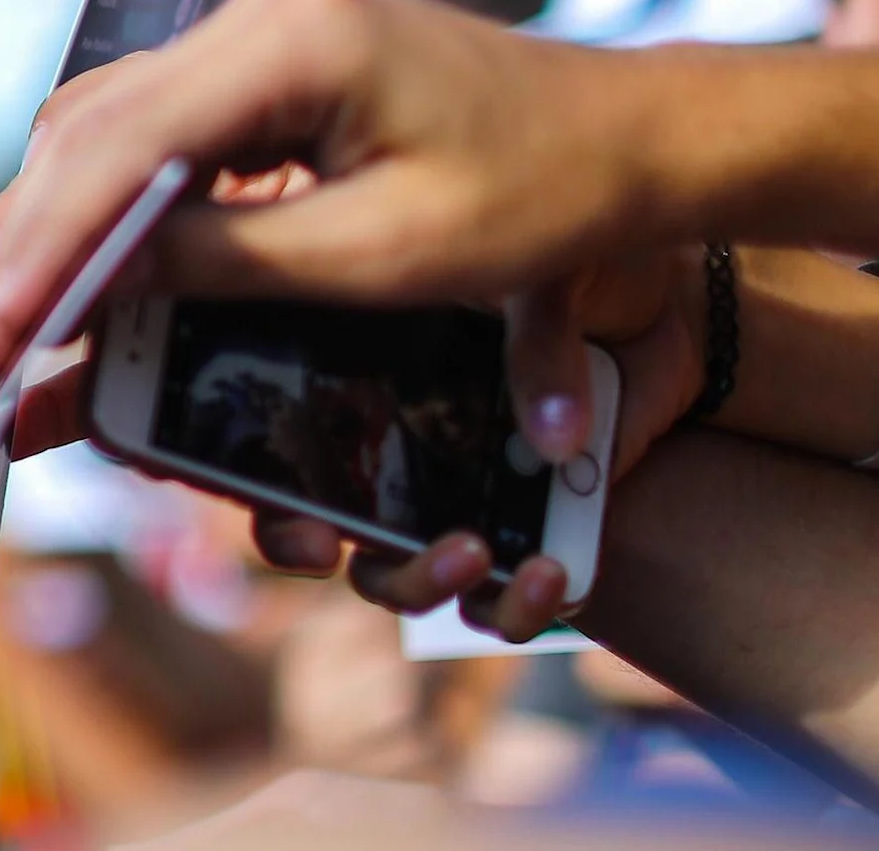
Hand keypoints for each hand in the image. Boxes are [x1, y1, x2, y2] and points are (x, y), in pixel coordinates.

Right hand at [0, 0, 661, 390]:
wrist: (634, 137)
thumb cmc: (543, 196)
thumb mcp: (384, 254)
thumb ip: (225, 263)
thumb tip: (90, 289)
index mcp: (290, 39)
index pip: (118, 152)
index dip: (40, 256)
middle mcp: (257, 10)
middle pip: (89, 132)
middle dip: (31, 246)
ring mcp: (258, 27)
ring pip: (106, 128)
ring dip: (61, 227)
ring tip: (23, 328)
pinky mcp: (267, 61)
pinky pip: (156, 132)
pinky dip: (113, 207)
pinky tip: (92, 278)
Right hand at [238, 245, 703, 642]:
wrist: (671, 323)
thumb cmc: (577, 269)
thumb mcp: (545, 278)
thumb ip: (533, 331)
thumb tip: (551, 435)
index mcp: (348, 374)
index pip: (248, 429)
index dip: (207, 461)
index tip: (210, 476)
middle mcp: (380, 453)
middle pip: (296, 519)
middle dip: (296, 542)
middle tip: (322, 541)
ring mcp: (440, 506)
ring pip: (384, 579)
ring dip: (413, 579)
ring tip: (469, 552)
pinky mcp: (509, 546)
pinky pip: (489, 608)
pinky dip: (512, 606)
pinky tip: (549, 572)